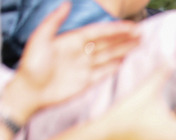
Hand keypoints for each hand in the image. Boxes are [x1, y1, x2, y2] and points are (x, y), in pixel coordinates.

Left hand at [3, 3, 139, 120]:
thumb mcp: (40, 39)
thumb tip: (67, 4)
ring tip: (140, 46)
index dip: (115, 29)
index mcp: (71, 40)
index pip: (99, 32)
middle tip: (142, 34)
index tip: (132, 27)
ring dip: (124, 51)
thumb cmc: (32, 65)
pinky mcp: (87, 82)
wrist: (30, 92)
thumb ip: (54, 21)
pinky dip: (116, 67)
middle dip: (124, 38)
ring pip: (109, 56)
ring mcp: (85, 68)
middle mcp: (81, 53)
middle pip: (107, 43)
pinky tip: (127, 62)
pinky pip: (105, 72)